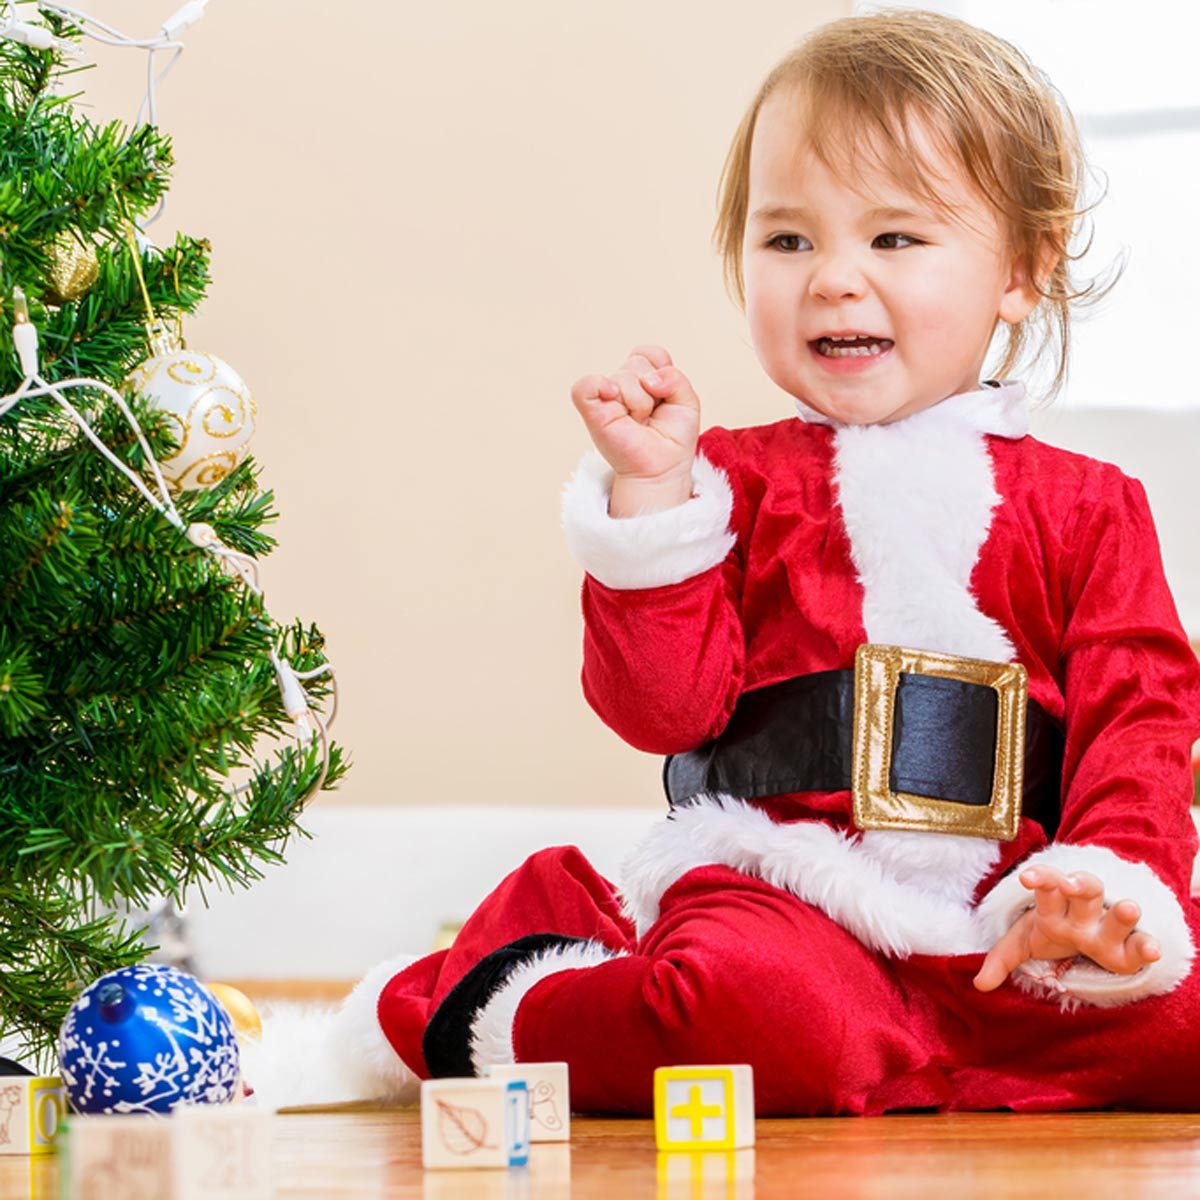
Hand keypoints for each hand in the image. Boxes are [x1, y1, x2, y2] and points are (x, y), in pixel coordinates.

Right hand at [570, 344, 700, 512]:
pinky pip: (585, 386)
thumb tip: (649, 379)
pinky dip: (598, 386)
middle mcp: (622, 385)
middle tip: (651, 416)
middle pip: (637, 362)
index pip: (650, 354)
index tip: (664, 396)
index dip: (662, 370)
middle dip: (652, 390)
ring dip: (639, 402)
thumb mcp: (687, 402)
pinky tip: (612, 397)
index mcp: (642, 378)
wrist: (662, 469)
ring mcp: (605, 397)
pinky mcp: (592, 411)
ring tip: (639, 421)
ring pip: (623, 375)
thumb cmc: (672, 439)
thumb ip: (676, 378)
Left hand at [973, 867, 1160, 991]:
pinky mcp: (1126, 951)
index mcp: (1054, 908)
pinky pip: (1140, 947)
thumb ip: (1000, 959)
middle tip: (1071, 885)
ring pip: (1115, 913)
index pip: (1047, 887)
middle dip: (1080, 885)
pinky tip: (1153, 950)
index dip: (1040, 879)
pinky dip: (1147, 947)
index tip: (1026, 877)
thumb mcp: (1023, 942)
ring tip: (1128, 909)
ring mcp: (1107, 930)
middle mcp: (1083, 914)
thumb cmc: (1051, 933)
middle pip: (1085, 890)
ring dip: (1121, 913)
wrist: (1085, 932)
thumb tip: (979, 985)